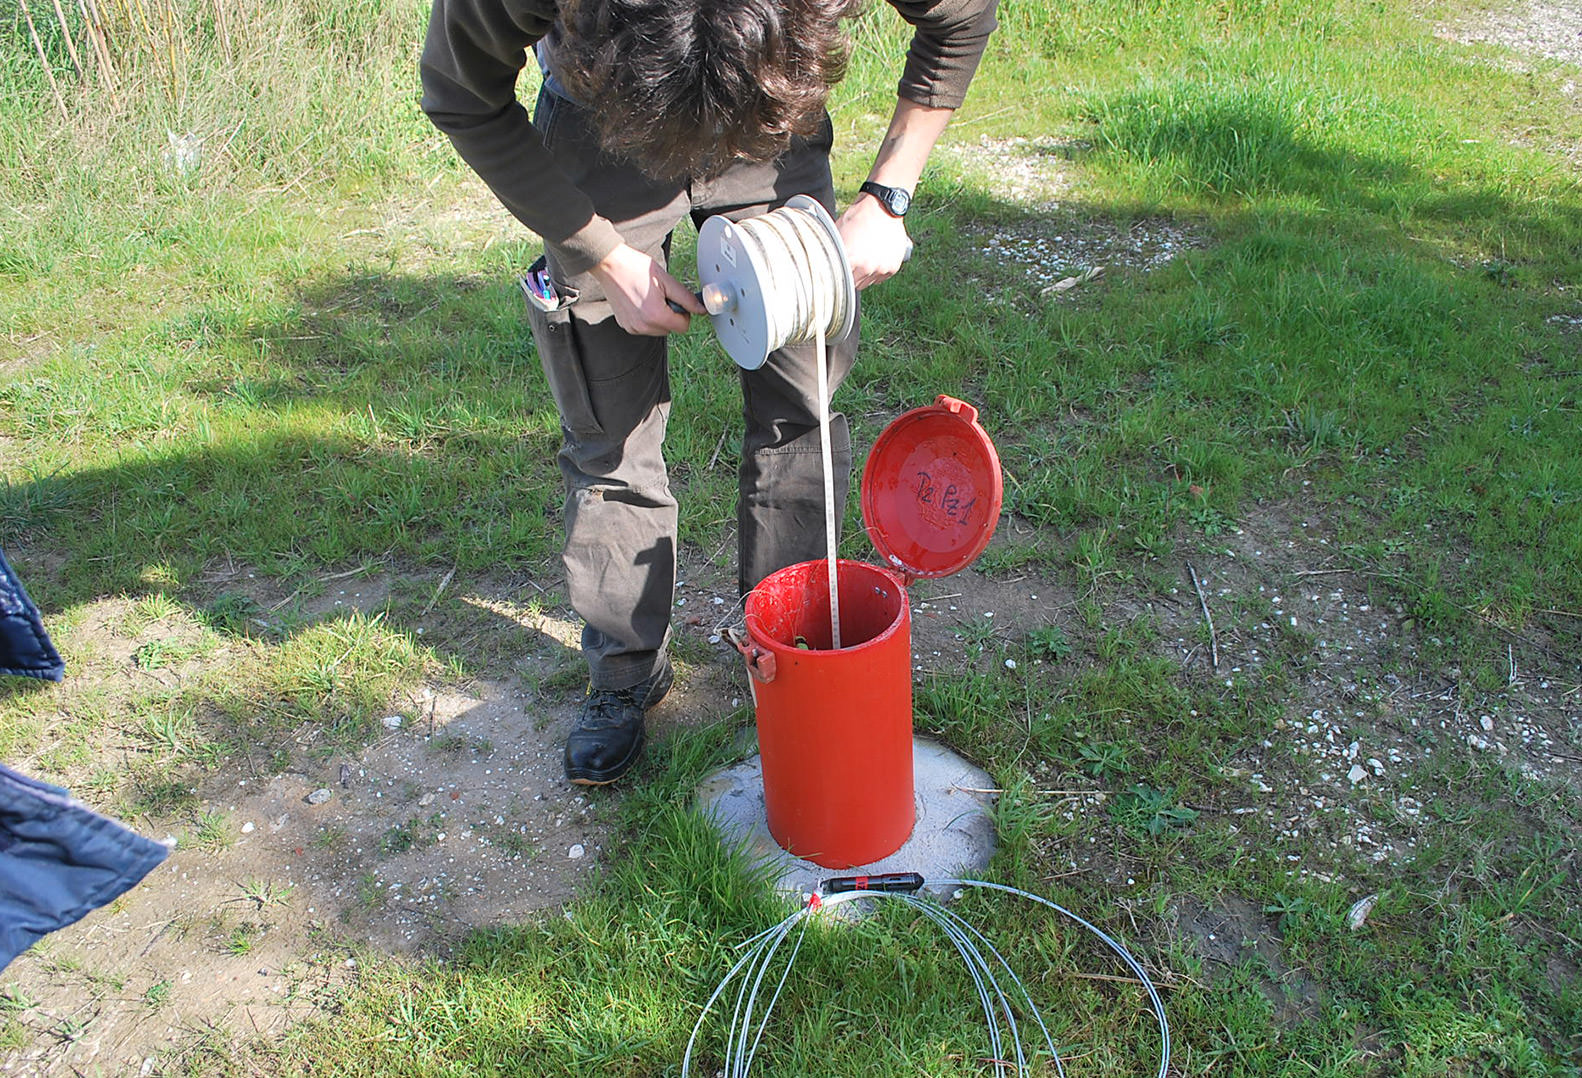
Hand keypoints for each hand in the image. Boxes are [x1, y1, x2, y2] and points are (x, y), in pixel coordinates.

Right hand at [589, 243, 705, 335]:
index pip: (683, 327)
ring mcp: (632, 327)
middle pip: (670, 329)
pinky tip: (640, 301)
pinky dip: (647, 317)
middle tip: (660, 296)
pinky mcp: (625, 325)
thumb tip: (700, 309)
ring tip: (649, 297)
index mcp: (655, 316)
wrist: (610, 265)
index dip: (684, 313)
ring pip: (658, 329)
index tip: (677, 300)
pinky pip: (644, 327)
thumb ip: (686, 298)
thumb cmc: (635, 268)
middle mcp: (643, 326)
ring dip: (659, 317)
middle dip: (670, 314)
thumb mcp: (666, 280)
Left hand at [836, 193, 913, 290]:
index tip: (838, 270)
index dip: (839, 274)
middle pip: (855, 285)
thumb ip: (831, 249)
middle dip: (852, 275)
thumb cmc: (858, 216)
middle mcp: (866, 267)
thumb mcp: (838, 231)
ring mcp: (881, 268)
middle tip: (853, 261)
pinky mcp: (892, 267)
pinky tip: (876, 257)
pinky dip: (878, 271)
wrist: (882, 207)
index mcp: (850, 259)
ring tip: (865, 257)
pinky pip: (881, 277)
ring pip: (868, 282)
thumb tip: (821, 261)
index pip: (840, 280)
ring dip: (865, 274)